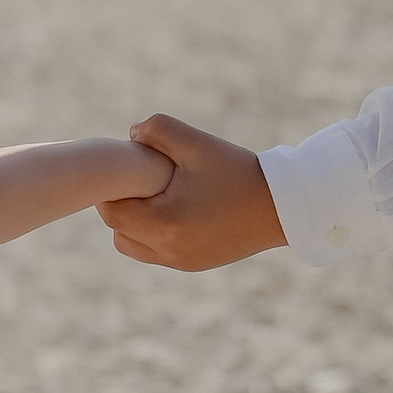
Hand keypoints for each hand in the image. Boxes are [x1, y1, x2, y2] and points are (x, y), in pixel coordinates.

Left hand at [99, 112, 286, 270]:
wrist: (282, 206)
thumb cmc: (238, 172)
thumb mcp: (198, 143)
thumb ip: (158, 129)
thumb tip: (131, 135)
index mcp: (166, 223)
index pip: (112, 212)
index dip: (111, 189)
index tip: (125, 169)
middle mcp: (170, 250)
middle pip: (118, 232)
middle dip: (122, 206)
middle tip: (140, 181)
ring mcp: (181, 261)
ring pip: (133, 246)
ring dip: (135, 223)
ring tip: (156, 196)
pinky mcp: (193, 263)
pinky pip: (156, 252)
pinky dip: (155, 233)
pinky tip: (173, 208)